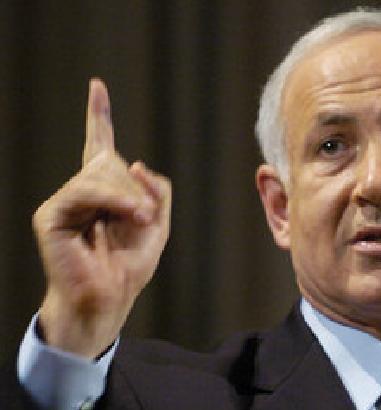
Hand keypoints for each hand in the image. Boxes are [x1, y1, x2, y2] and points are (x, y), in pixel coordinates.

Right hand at [33, 79, 170, 357]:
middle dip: (136, 187)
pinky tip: (131, 217)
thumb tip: (132, 160)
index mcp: (105, 190)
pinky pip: (87, 191)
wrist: (110, 298)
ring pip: (102, 174)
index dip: (99, 115)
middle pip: (111, 160)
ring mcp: (64, 201)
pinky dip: (115, 201)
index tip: (97, 86)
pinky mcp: (51, 214)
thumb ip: (156, 190)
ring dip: (129, 197)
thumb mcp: (158, 223)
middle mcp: (81, 190)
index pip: (100, 144)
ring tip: (141, 221)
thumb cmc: (129, 265)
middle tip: (146, 218)